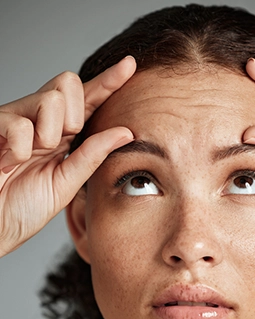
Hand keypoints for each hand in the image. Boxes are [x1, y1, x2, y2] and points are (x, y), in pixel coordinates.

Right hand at [0, 56, 135, 255]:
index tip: (130, 64)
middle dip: (73, 113)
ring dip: (49, 135)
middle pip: (68, 82)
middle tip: (59, 144)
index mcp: (62, 133)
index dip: (109, 81)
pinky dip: (21, 149)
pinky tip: (12, 162)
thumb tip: (127, 132)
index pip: (89, 99)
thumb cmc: (26, 206)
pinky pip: (20, 123)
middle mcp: (40, 119)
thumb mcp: (68, 181)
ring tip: (32, 157)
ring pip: (49, 99)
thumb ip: (93, 155)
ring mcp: (16, 119)